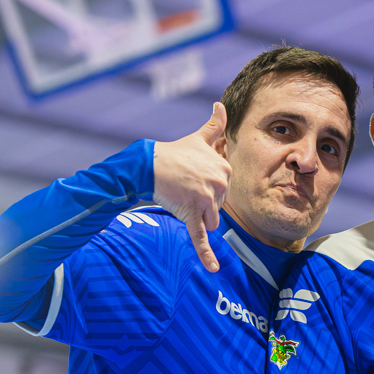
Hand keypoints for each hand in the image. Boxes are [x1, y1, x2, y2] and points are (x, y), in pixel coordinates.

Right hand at [153, 102, 231, 271]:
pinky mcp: (191, 215)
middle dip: (205, 203)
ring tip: (183, 200)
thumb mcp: (197, 138)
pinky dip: (207, 256)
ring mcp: (206, 200)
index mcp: (224, 168)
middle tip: (186, 188)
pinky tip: (214, 270)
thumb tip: (221, 104)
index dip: (210, 189)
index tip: (195, 179)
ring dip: (199, 217)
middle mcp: (219, 183)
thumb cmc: (173, 153)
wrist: (147, 165)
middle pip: (220, 208)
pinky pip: (201, 238)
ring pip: (212, 222)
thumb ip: (214, 124)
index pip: (226, 190)